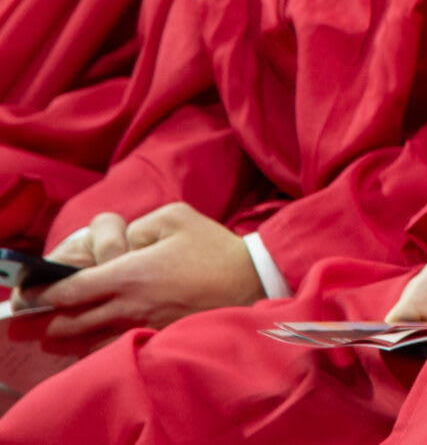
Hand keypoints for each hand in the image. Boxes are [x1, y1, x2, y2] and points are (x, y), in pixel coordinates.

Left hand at [23, 202, 262, 341]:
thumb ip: (136, 227)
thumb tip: (119, 243)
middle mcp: (127, 307)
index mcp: (128, 274)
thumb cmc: (213, 248)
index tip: (35, 291)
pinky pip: (109, 352)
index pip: (69, 291)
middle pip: (67, 325)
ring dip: (61, 339)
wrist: (252, 282)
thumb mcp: (175, 217)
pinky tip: (88, 342)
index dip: (44, 293)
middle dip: (42, 322)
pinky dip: (90, 350)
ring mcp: (139, 328)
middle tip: (32, 317)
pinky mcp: (153, 341)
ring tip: (52, 333)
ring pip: (83, 344)